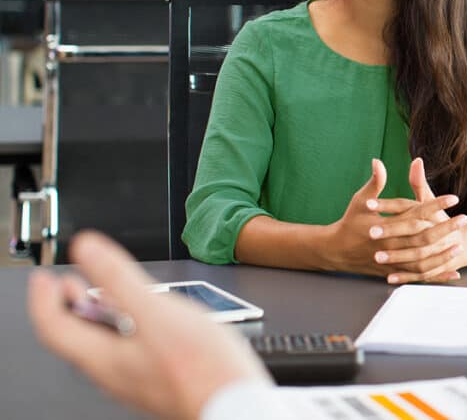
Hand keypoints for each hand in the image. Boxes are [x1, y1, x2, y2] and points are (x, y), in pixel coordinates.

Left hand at [27, 231, 268, 419]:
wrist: (233, 406)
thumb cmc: (201, 368)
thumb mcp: (155, 313)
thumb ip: (118, 279)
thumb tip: (87, 250)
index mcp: (103, 357)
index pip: (55, 327)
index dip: (44, 299)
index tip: (44, 277)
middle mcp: (113, 372)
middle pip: (76, 338)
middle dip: (69, 305)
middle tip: (66, 282)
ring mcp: (135, 379)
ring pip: (101, 345)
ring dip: (96, 316)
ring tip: (101, 295)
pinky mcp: (157, 380)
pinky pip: (125, 351)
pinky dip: (122, 328)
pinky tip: (142, 320)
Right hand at [320, 158, 460, 275]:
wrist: (335, 251)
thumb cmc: (350, 222)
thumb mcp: (360, 201)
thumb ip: (374, 183)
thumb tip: (378, 161)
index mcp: (385, 225)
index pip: (415, 213)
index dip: (435, 205)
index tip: (453, 198)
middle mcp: (390, 244)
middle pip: (423, 237)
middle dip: (446, 228)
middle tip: (465, 219)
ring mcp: (392, 261)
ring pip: (423, 260)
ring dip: (443, 253)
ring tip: (461, 244)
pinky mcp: (393, 272)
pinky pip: (419, 276)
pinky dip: (437, 275)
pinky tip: (453, 272)